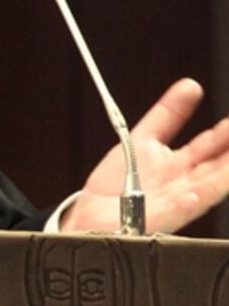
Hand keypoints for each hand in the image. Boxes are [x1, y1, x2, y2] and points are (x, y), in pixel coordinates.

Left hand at [61, 78, 228, 233]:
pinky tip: (193, 195)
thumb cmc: (118, 182)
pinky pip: (174, 212)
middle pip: (217, 165)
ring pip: (206, 188)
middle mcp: (183, 182)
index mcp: (180, 163)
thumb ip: (167, 115)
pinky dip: (185, 204)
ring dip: (223, 176)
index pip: (211, 144)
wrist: (91, 215)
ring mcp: (173, 201)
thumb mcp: (143, 138)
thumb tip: (191, 85)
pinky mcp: (158, 219)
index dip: (225, 131)